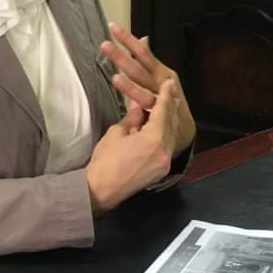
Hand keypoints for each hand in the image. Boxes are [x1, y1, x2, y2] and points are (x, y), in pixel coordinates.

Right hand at [85, 79, 179, 213]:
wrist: (101, 190)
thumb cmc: (105, 160)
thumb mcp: (116, 133)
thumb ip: (131, 118)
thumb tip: (138, 105)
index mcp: (154, 139)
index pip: (163, 112)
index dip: (166, 96)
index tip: (169, 83)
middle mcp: (165, 151)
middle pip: (172, 124)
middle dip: (171, 107)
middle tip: (171, 92)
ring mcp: (165, 162)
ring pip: (171, 136)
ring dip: (169, 121)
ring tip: (167, 107)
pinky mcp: (161, 170)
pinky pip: (167, 147)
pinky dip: (165, 134)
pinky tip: (160, 127)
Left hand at [100, 22, 195, 156]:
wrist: (183, 126)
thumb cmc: (167, 97)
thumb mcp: (160, 75)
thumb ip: (148, 59)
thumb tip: (143, 38)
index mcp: (160, 70)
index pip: (142, 51)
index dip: (128, 40)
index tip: (113, 27)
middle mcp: (161, 82)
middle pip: (139, 67)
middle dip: (122, 57)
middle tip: (105, 46)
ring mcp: (161, 98)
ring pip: (143, 90)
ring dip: (130, 85)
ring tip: (115, 77)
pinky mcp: (160, 115)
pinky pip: (147, 109)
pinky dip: (139, 106)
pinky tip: (128, 102)